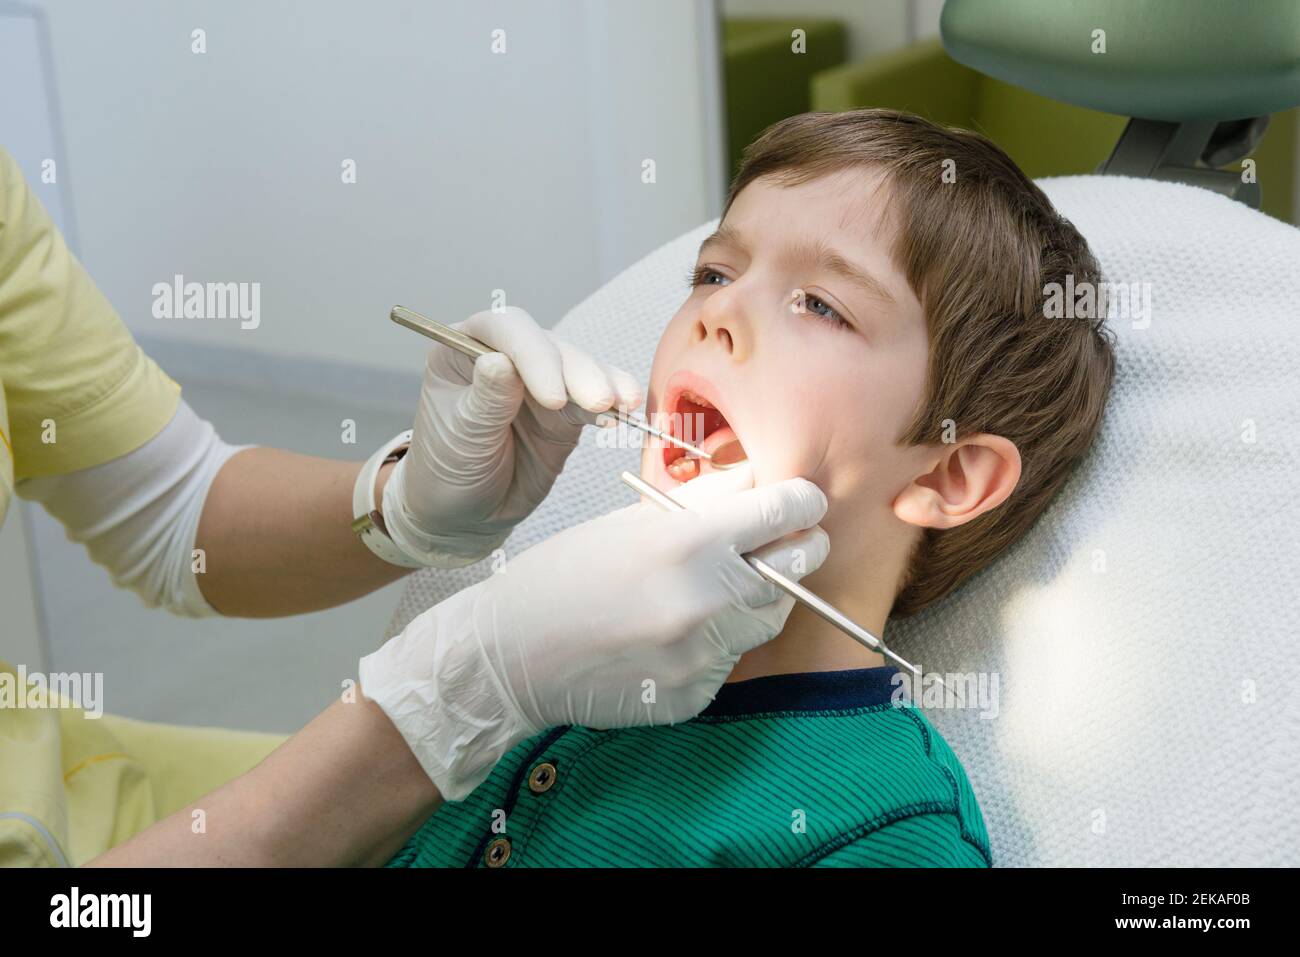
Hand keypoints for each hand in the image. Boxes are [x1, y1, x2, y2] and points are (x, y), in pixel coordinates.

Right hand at [359, 464, 829, 799]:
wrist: (510, 656)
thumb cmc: (563, 576)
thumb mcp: (630, 520)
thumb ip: (705, 501)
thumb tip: (758, 481)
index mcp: (689, 541)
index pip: (788, 510)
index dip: (801, 500)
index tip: (799, 500)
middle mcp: (707, 598)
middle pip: (801, 564)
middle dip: (794, 546)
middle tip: (772, 543)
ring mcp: (704, 653)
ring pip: (771, 615)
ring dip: (757, 596)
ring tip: (710, 588)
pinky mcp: (696, 695)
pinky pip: (732, 659)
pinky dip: (718, 642)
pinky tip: (674, 634)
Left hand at [381, 306, 641, 566]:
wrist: (466, 514)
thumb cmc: (447, 470)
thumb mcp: (460, 437)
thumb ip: (485, 400)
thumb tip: (500, 361)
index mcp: (464, 350)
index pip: (504, 331)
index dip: (534, 355)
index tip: (553, 397)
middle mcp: (505, 356)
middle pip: (549, 346)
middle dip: (577, 372)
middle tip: (598, 402)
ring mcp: (540, 381)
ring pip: (578, 368)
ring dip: (603, 383)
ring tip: (622, 404)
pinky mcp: (567, 410)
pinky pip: (594, 399)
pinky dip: (614, 403)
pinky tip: (626, 410)